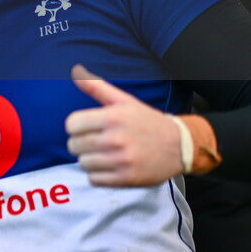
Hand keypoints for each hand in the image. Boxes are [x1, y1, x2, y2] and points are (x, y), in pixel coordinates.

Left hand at [65, 64, 182, 186]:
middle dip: (81, 143)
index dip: (75, 126)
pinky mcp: (127, 179)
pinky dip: (98, 175)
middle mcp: (116, 139)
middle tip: (95, 141)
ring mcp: (121, 161)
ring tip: (103, 154)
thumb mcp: (124, 100)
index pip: (71, 125)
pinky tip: (109, 166)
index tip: (86, 127)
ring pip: (83, 164)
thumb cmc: (147, 121)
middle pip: (74, 145)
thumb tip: (75, 71)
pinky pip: (94, 180)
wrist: (179, 146)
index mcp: (112, 117)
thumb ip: (96, 87)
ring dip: (89, 160)